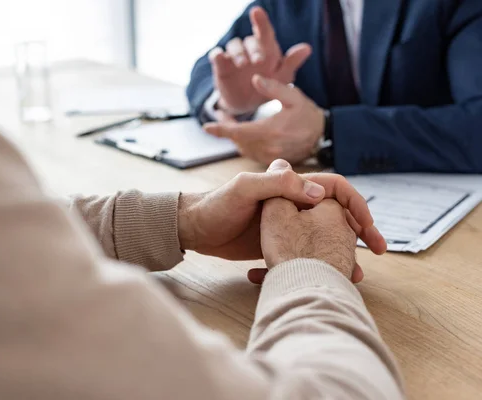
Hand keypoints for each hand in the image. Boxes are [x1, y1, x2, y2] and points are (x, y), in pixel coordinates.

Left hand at [177, 160, 385, 281]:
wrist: (194, 229)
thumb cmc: (216, 205)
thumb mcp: (244, 188)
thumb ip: (278, 185)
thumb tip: (319, 194)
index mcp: (291, 184)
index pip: (335, 188)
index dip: (356, 205)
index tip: (368, 228)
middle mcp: (294, 202)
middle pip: (336, 214)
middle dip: (358, 232)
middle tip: (375, 253)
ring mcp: (288, 224)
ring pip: (325, 236)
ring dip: (342, 253)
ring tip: (354, 274)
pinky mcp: (279, 243)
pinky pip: (307, 252)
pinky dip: (319, 264)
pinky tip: (325, 278)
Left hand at [204, 75, 324, 164]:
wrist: (323, 136)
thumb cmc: (308, 114)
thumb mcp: (294, 97)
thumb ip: (274, 88)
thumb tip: (254, 78)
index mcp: (271, 131)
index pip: (238, 132)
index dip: (221, 129)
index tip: (206, 127)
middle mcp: (268, 147)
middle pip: (237, 140)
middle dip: (226, 129)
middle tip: (222, 113)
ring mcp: (269, 157)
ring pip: (242, 148)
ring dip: (234, 137)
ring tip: (229, 122)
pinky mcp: (271, 161)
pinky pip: (250, 154)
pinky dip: (243, 144)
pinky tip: (243, 133)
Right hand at [209, 6, 311, 114]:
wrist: (248, 104)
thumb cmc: (268, 86)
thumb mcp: (282, 78)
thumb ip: (292, 63)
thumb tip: (307, 48)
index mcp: (266, 49)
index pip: (264, 32)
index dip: (260, 21)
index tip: (256, 11)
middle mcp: (249, 49)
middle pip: (250, 41)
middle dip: (254, 49)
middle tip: (259, 61)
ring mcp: (234, 57)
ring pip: (234, 45)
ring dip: (238, 53)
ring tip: (242, 64)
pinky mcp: (221, 66)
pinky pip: (217, 55)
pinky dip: (217, 55)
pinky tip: (219, 57)